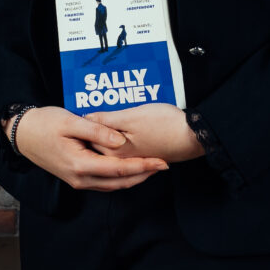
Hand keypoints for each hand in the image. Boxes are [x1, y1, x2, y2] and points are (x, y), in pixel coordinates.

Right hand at [8, 106, 168, 190]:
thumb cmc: (46, 123)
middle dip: (144, 175)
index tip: (161, 161)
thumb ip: (98, 132)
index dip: (143, 166)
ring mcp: (77, 180)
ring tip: (153, 168)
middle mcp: (79, 178)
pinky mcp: (76, 177)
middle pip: (119, 183)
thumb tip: (121, 142)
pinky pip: (104, 182)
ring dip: (134, 178)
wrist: (23, 133)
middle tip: (164, 165)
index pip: (119, 170)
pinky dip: (121, 178)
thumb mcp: (71, 122)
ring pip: (112, 185)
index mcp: (80, 164)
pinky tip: (131, 169)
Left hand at [84, 104, 205, 163]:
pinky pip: (122, 148)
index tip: (77, 110)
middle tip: (86, 112)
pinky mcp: (142, 155)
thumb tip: (86, 118)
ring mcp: (132, 158)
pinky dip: (117, 138)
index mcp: (113, 151)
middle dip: (91, 131)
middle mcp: (120, 159)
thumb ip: (107, 119)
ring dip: (104, 135)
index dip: (82, 124)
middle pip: (96, 145)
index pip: (88, 139)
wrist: (192, 136)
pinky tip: (120, 128)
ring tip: (102, 118)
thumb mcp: (132, 116)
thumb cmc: (164, 124)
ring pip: (110, 146)